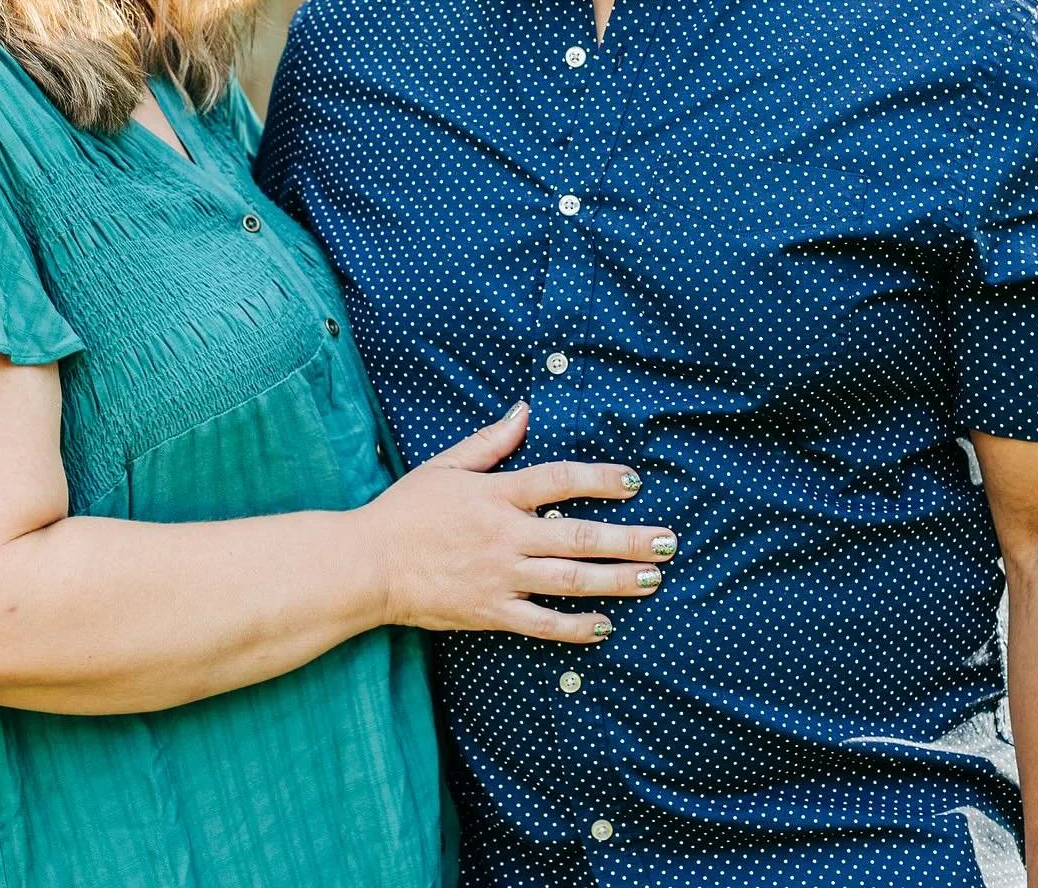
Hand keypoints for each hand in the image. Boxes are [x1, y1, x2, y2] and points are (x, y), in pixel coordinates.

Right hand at [357, 402, 677, 643]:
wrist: (369, 564)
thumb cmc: (408, 510)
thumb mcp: (447, 465)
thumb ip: (490, 441)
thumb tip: (524, 410)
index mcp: (496, 494)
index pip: (558, 481)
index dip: (599, 480)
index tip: (633, 482)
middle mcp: (505, 535)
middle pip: (577, 535)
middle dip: (627, 540)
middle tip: (667, 542)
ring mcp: (500, 576)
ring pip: (569, 580)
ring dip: (615, 580)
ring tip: (651, 579)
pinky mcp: (490, 612)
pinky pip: (541, 623)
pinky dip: (574, 627)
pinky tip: (604, 626)